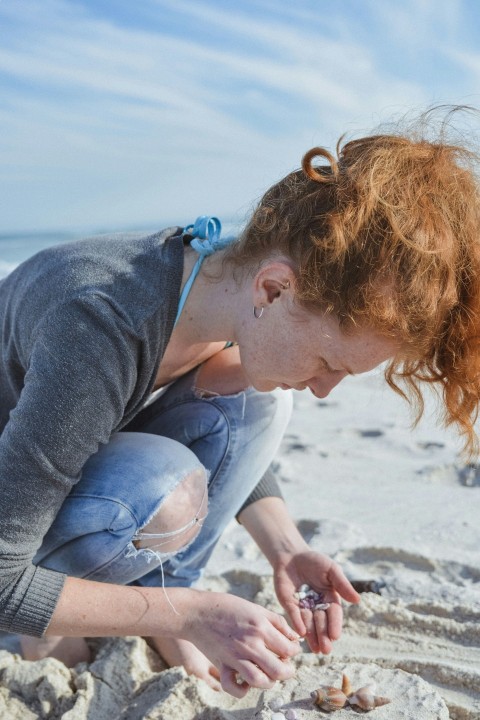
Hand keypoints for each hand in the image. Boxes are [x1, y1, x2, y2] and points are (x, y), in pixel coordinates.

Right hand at [182, 590, 300, 696]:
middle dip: (287, 672)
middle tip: (285, 666)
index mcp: (260, 627)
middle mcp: (250, 644)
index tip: (290, 649)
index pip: (288, 649)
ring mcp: (235, 656)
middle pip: (278, 670)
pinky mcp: (222, 666)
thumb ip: (277, 622)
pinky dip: (242, 690)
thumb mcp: (256, 608)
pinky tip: (246, 682)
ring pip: (260, 681)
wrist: (196, 612)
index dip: (294, 651)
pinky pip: (234, 687)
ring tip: (268, 674)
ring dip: (269, 682)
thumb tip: (295, 638)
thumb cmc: (227, 606)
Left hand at [273, 550, 359, 653]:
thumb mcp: (331, 569)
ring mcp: (302, 606)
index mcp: (330, 598)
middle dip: (324, 636)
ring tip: (316, 649)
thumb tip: (357, 601)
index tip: (335, 636)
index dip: (334, 625)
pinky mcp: (289, 604)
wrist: (292, 555)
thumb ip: (342, 584)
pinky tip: (301, 632)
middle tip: (326, 650)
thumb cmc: (315, 561)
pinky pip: (293, 614)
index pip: (333, 614)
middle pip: (321, 622)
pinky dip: (297, 623)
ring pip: (308, 622)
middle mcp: (317, 605)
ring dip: (312, 636)